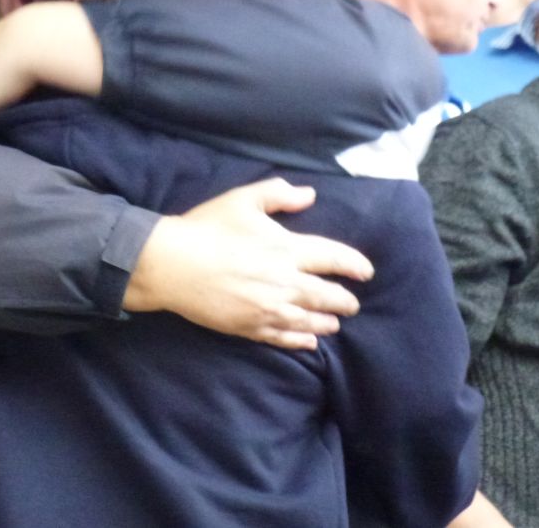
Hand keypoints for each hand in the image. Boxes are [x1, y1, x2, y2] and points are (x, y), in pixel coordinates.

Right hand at [129, 178, 374, 349]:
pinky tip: (309, 342)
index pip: (334, 259)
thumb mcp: (244, 199)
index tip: (367, 272)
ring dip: (327, 322)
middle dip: (345, 301)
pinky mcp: (249, 327)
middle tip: (353, 304)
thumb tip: (310, 195)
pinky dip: (301, 340)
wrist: (171, 264)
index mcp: (287, 249)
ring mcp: (268, 309)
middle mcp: (285, 282)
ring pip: (309, 321)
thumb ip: (280, 194)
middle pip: (327, 296)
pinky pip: (283, 338)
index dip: (355, 266)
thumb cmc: (208, 228)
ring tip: (335, 323)